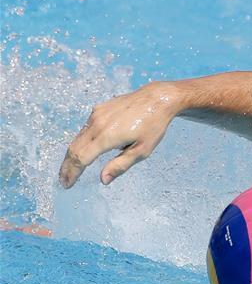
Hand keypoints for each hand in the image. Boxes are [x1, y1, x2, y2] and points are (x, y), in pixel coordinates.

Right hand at [59, 81, 181, 187]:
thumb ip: (120, 165)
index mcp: (107, 137)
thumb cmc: (153, 126)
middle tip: (63, 180)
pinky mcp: (98, 109)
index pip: (81, 158)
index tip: (67, 184)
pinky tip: (84, 150)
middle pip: (74, 149)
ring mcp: (96, 115)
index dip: (72, 173)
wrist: (157, 98)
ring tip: (70, 168)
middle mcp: (97, 124)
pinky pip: (85, 129)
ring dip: (72, 154)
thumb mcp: (142, 150)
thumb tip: (102, 180)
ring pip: (78, 138)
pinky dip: (80, 142)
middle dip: (67, 166)